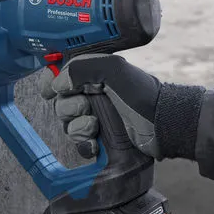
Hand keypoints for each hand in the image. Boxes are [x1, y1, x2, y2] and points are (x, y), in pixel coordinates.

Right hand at [40, 54, 161, 159]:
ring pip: (68, 124)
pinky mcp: (102, 139)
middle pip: (61, 102)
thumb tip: (58, 83)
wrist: (163, 124)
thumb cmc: (142, 94)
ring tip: (94, 127)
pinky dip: (83, 145)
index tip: (49, 91)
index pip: (62, 74)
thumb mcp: (114, 70)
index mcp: (94, 74)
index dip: (51, 81)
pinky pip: (80, 144)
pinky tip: (94, 145)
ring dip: (76, 127)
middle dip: (68, 107)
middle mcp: (93, 95)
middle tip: (86, 107)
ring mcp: (97, 117)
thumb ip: (82, 68)